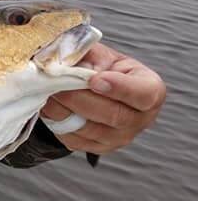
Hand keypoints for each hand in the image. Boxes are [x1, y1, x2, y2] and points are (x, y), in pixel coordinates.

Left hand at [41, 43, 165, 154]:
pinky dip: (57, 123)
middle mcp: (141, 118)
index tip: (94, 79)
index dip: (119, 88)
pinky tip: (51, 106)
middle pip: (113, 115)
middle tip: (57, 83)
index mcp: (150, 89)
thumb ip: (90, 56)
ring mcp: (120, 137)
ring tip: (49, 92)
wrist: (93, 87)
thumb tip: (74, 67)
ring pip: (89, 129)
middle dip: (79, 97)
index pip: (144, 94)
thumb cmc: (102, 67)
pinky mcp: (98, 147)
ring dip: (63, 110)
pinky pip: (74, 139)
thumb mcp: (100, 53)